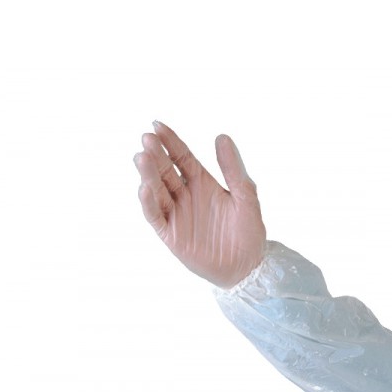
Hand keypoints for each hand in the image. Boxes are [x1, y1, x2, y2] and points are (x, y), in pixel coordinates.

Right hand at [134, 121, 265, 287]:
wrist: (248, 266)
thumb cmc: (249, 231)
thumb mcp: (246, 196)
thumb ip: (233, 169)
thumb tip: (222, 136)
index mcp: (203, 182)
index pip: (181, 157)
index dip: (170, 141)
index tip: (157, 125)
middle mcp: (186, 195)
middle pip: (166, 171)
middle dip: (156, 155)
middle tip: (147, 139)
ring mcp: (177, 214)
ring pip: (157, 191)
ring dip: (148, 175)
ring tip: (142, 158)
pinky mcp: (171, 234)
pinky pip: (156, 216)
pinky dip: (149, 203)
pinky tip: (145, 188)